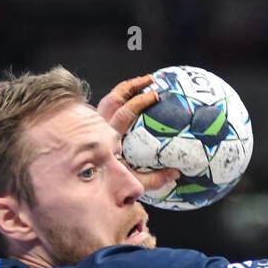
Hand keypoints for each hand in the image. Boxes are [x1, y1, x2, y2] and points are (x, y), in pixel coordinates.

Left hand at [96, 74, 179, 196]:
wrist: (91, 187)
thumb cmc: (114, 183)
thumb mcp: (136, 182)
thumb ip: (156, 178)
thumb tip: (176, 173)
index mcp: (111, 138)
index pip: (125, 113)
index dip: (140, 101)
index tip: (155, 95)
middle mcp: (101, 128)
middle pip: (114, 98)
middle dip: (132, 86)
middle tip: (151, 80)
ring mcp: (97, 125)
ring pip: (108, 100)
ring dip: (125, 89)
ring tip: (142, 82)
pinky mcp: (96, 126)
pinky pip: (107, 107)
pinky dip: (119, 98)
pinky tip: (132, 97)